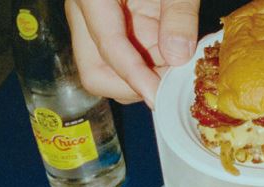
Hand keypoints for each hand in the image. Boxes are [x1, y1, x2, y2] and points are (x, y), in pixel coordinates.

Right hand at [64, 0, 200, 107]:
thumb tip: (177, 57)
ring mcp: (96, 23)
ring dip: (143, 77)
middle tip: (171, 80)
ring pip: (108, 72)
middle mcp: (85, 12)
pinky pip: (123, 59)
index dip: (135, 78)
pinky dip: (148, 66)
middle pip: (96, 73)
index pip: (108, 50)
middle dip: (134, 85)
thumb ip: (178, 13)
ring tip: (176, 62)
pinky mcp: (110, 28)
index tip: (160, 96)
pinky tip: (172, 54)